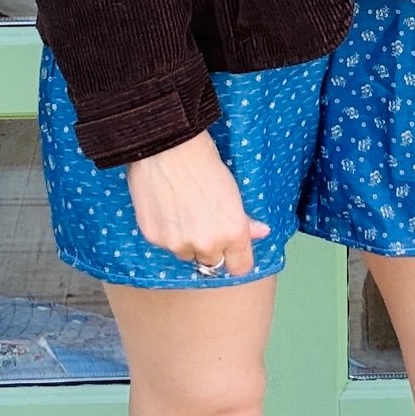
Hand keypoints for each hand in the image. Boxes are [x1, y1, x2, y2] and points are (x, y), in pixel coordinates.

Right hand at [125, 131, 271, 278]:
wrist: (167, 147)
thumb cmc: (204, 161)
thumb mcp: (232, 190)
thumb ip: (244, 219)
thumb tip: (260, 232)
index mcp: (233, 233)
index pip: (240, 268)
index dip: (237, 257)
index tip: (232, 248)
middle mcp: (207, 245)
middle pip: (211, 262)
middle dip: (210, 247)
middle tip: (204, 220)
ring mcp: (178, 244)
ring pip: (186, 253)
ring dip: (186, 241)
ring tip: (182, 210)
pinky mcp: (154, 238)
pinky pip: (164, 243)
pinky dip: (166, 231)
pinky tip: (165, 206)